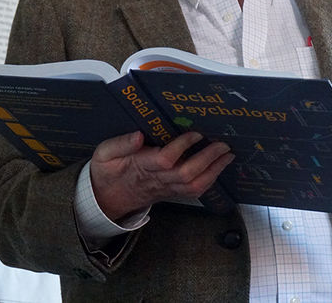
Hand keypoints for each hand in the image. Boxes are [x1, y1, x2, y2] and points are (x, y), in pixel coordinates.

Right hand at [89, 131, 234, 220]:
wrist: (108, 198)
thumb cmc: (107, 172)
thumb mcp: (104, 154)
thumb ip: (120, 144)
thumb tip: (138, 135)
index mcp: (140, 166)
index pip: (165, 159)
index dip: (182, 147)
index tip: (195, 133)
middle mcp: (157, 179)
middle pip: (185, 174)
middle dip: (207, 159)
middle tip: (222, 144)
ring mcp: (166, 188)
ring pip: (193, 186)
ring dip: (213, 171)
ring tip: (228, 155)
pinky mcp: (172, 192)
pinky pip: (194, 191)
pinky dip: (210, 179)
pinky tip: (220, 166)